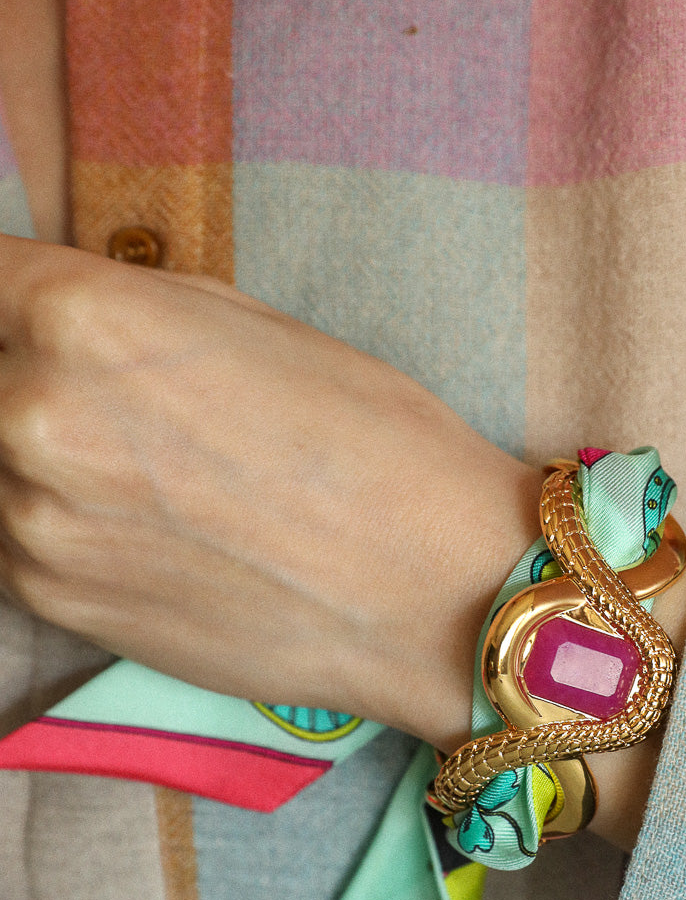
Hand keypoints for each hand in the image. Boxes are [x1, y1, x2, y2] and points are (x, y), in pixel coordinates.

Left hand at [0, 235, 541, 749]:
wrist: (428, 593)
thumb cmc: (370, 442)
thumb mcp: (248, 321)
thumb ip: (123, 308)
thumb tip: (52, 311)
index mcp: (80, 316)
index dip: (13, 297)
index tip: (29, 314)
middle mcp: (31, 415)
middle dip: (23, 375)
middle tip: (115, 409)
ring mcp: (31, 521)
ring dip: (30, 455)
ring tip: (133, 469)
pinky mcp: (50, 602)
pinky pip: (5, 539)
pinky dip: (47, 522)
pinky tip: (136, 526)